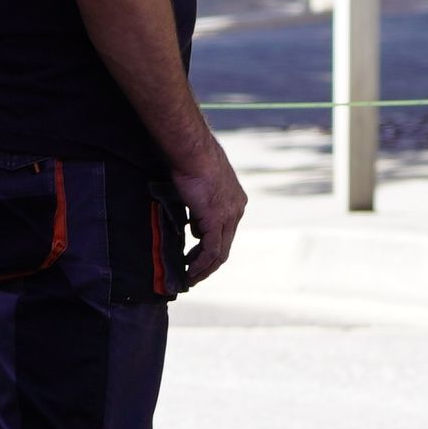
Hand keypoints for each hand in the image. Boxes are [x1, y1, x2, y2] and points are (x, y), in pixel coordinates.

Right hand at [172, 137, 247, 283]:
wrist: (193, 150)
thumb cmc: (192, 160)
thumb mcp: (199, 186)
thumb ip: (200, 207)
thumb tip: (193, 227)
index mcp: (236, 201)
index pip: (226, 232)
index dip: (211, 247)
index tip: (196, 256)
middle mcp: (237, 210)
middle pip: (225, 245)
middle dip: (208, 263)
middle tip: (193, 274)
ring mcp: (229, 216)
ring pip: (220, 252)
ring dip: (204, 268)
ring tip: (190, 278)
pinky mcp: (216, 220)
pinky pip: (210, 250)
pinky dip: (200, 264)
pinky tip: (190, 271)